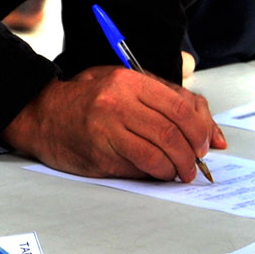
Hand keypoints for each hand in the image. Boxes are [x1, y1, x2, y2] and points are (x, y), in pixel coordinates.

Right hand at [2, 65, 222, 181]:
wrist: (43, 115)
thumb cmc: (88, 101)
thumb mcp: (125, 86)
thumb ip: (167, 102)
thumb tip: (211, 135)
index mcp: (128, 81)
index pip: (179, 106)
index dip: (199, 129)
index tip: (203, 143)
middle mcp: (117, 102)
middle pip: (172, 131)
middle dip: (191, 153)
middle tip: (195, 163)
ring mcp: (107, 129)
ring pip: (158, 152)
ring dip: (177, 167)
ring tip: (180, 172)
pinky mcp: (100, 154)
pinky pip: (140, 166)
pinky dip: (157, 173)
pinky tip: (159, 173)